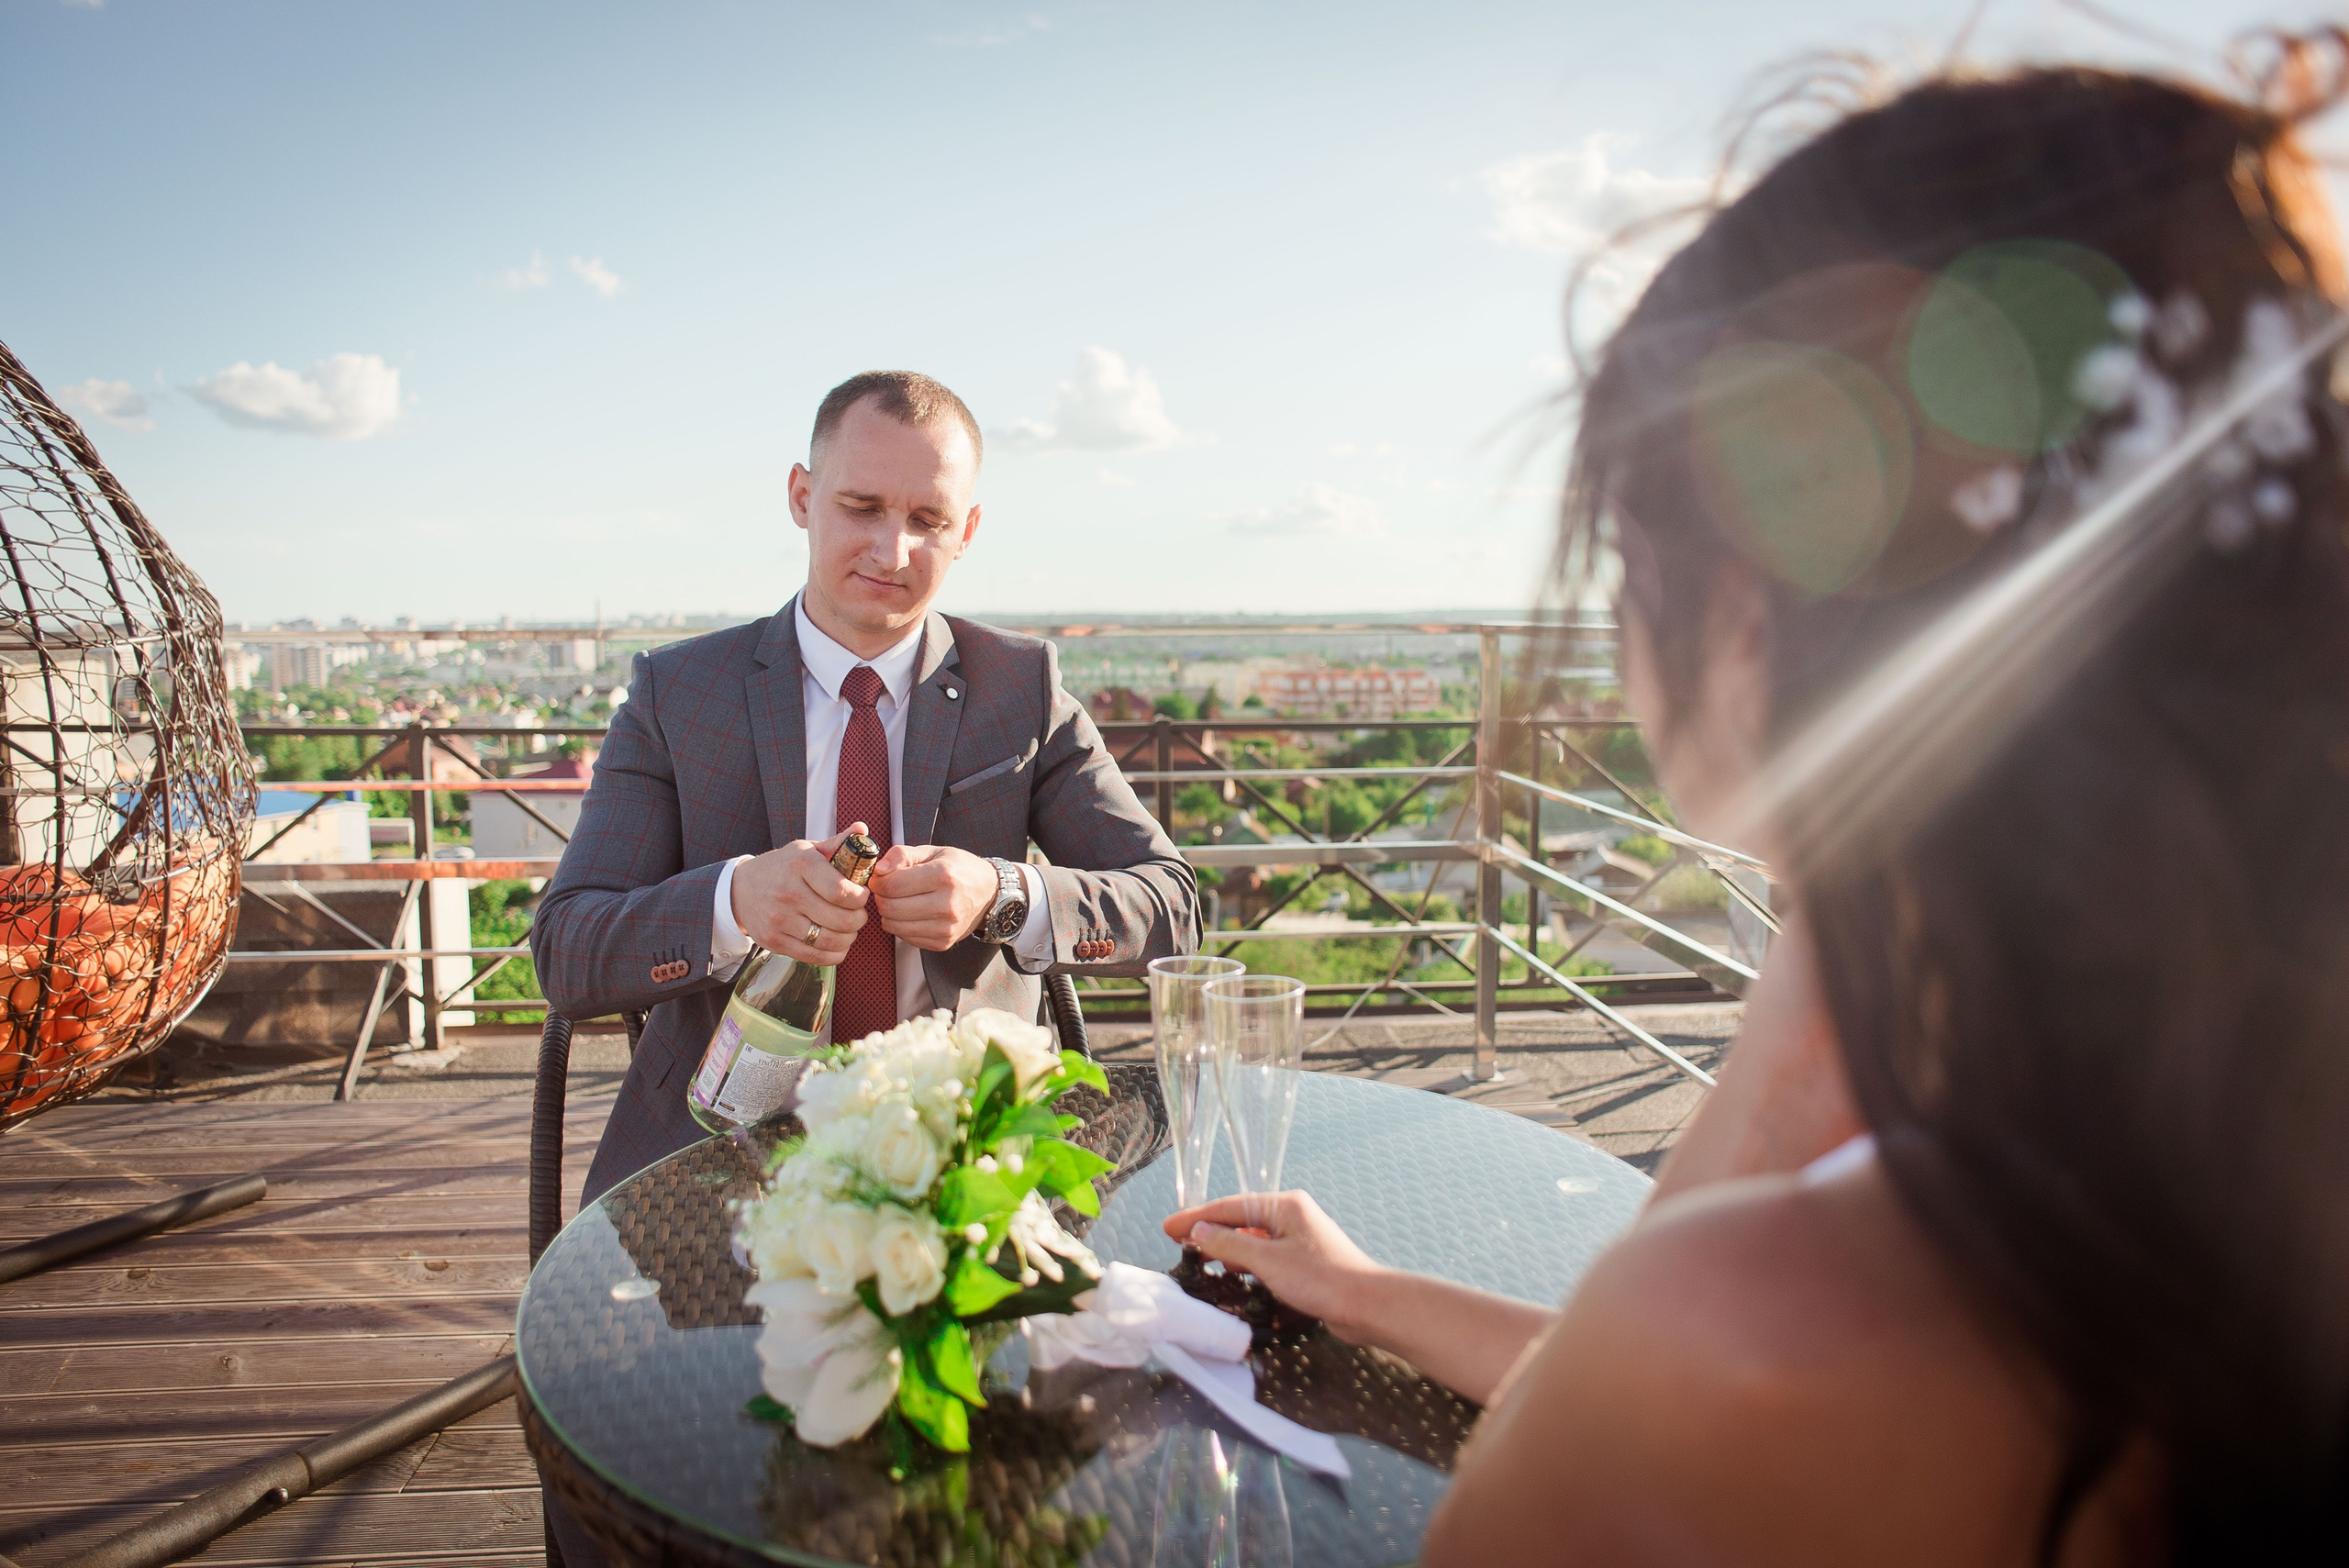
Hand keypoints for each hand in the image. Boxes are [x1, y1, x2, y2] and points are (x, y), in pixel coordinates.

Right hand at [729, 825, 871, 965]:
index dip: (861, 897)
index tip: (861, 895)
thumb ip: (838, 842)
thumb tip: (862, 829)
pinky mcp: (775, 942)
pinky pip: (816, 956)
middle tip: (857, 914)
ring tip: (848, 928)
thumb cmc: (783, 868)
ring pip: (831, 941)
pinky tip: (835, 942)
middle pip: (841, 919)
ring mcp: (780, 920)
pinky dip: (834, 953)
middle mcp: (788, 893)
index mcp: (800, 865)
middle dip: (859, 919)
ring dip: (849, 937)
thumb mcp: (806, 850)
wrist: (741, 890)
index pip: (841, 891)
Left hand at [867, 843, 999, 951]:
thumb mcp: (932, 851)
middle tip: (887, 889)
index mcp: (943, 876)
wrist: (988, 892)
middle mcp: (946, 904)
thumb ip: (902, 855)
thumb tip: (878, 870)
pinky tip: (912, 913)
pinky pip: (905, 937)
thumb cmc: (959, 868)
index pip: (892, 885)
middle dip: (881, 897)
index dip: (878, 881)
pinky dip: (901, 925)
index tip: (880, 878)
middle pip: (890, 908)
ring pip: (893, 926)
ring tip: (899, 901)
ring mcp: (946, 927)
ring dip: (888, 913)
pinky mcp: (942, 943)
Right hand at [1162, 1190, 1391, 1343]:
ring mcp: (1300, 1238)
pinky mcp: (1305, 1261)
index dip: (1196, 1217)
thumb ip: (1230, 1244)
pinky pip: (1267, 1255)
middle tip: (1178, 1242)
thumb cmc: (1320, 1278)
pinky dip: (1247, 1261)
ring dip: (1228, 1247)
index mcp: (1285, 1205)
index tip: (1168, 1228)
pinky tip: (1235, 1272)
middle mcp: (1292, 1216)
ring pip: (1254, 1238)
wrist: (1366, 1305)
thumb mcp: (1268, 1260)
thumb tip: (1199, 1232)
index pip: (1230, 1206)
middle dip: (1210, 1230)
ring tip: (1200, 1257)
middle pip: (1241, 1219)